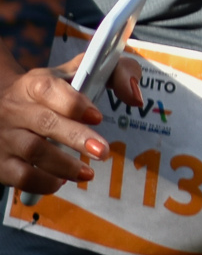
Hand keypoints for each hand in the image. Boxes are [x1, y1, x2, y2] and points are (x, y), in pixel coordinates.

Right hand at [0, 56, 140, 196]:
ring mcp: (5, 136)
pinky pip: (20, 176)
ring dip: (64, 165)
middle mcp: (16, 108)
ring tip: (88, 173)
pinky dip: (43, 183)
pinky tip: (61, 181)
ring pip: (32, 151)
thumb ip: (116, 73)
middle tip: (103, 152)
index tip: (97, 116)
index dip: (74, 103)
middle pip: (46, 123)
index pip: (50, 88)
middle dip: (77, 138)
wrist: (1, 105)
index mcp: (35, 83)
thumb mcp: (80, 71)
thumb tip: (135, 96)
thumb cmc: (53, 91)